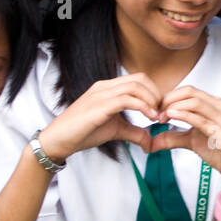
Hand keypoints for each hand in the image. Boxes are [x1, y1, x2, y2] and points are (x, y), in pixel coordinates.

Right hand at [37, 75, 160, 164]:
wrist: (58, 140)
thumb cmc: (82, 133)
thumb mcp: (115, 131)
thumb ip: (134, 132)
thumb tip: (150, 142)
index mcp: (108, 88)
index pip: (139, 79)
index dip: (154, 93)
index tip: (161, 111)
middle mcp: (104, 86)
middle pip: (140, 79)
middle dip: (156, 95)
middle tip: (162, 113)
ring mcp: (100, 94)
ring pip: (135, 86)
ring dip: (151, 101)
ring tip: (157, 117)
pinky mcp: (98, 106)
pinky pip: (126, 99)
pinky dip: (143, 107)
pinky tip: (149, 118)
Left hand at [154, 86, 220, 205]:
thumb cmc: (220, 152)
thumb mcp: (192, 141)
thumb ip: (173, 138)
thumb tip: (151, 141)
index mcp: (214, 105)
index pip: (188, 91)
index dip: (169, 97)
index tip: (155, 110)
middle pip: (190, 92)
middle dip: (168, 100)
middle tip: (155, 113)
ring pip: (195, 102)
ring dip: (173, 107)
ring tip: (160, 117)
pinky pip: (202, 121)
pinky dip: (184, 116)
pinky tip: (171, 117)